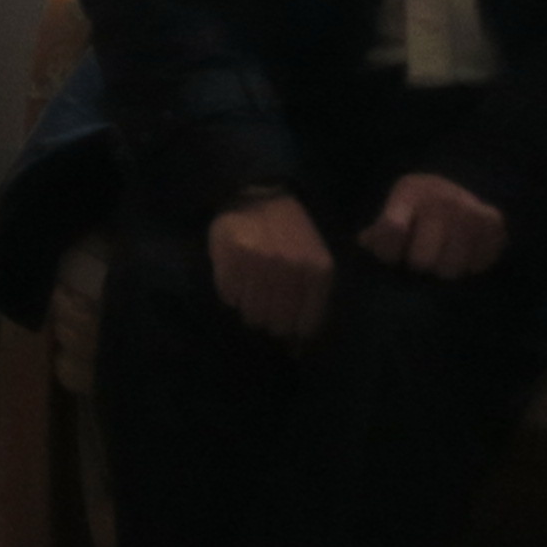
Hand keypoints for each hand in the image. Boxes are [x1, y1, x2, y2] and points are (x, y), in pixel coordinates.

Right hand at [207, 191, 333, 345]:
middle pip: (275, 324)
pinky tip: (237, 276)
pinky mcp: (231, 256)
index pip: (305, 327)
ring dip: (248, 308)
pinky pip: (228, 297)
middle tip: (265, 305)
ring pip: (250, 314)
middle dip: (269, 321)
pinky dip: (231, 294)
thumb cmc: (292, 235)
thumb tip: (298, 351)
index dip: (293, 331)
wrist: (261, 195)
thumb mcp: (316, 263)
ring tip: (250, 288)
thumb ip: (312, 302)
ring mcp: (260, 261)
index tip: (285, 324)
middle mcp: (292, 267)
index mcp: (319, 271)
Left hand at [357, 170, 507, 280]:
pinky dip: (470, 268)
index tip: (392, 256)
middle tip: (421, 257)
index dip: (389, 253)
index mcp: (409, 192)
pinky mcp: (493, 222)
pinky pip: (476, 267)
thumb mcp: (392, 215)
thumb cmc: (415, 214)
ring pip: (450, 270)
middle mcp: (441, 197)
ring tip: (443, 257)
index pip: (392, 230)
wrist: (457, 192)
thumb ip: (376, 237)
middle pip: (422, 261)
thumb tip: (367, 245)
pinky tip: (464, 254)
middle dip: (418, 266)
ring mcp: (469, 209)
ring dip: (445, 271)